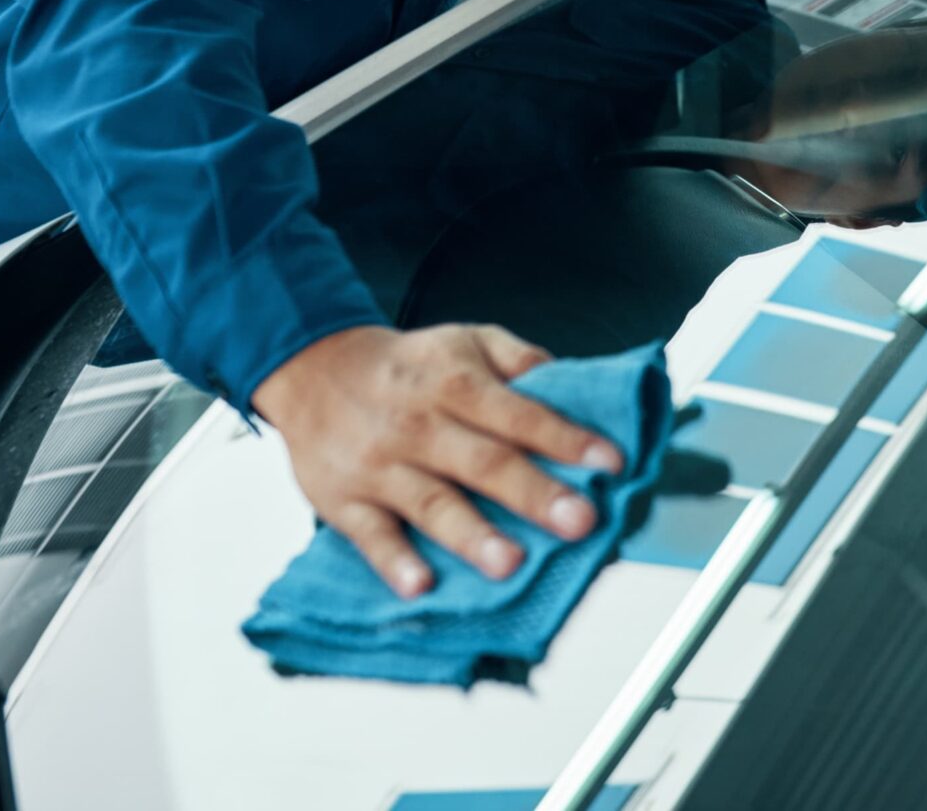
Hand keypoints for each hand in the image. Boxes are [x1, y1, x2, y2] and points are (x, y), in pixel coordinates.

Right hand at [251, 323, 623, 596]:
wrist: (315, 370)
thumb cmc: (411, 365)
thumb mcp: (468, 340)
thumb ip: (521, 361)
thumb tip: (574, 386)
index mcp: (456, 383)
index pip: (519, 413)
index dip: (565, 437)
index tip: (611, 462)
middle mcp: (419, 425)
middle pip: (483, 462)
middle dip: (533, 494)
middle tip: (580, 521)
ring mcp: (380, 467)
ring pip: (431, 504)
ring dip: (472, 535)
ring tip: (510, 563)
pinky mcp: (343, 502)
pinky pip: (370, 536)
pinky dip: (393, 562)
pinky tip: (420, 586)